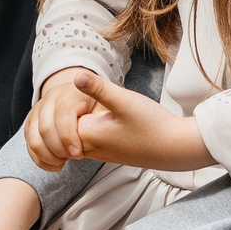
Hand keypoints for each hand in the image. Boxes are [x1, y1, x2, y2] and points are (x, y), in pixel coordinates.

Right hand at [24, 70, 96, 171]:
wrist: (85, 101)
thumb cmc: (101, 107)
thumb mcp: (112, 101)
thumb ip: (105, 100)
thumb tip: (93, 109)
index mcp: (72, 92)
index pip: (63, 115)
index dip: (69, 138)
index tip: (79, 154)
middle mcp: (51, 97)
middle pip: (45, 129)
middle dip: (59, 150)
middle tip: (75, 158)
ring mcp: (39, 109)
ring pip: (34, 138)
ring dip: (48, 156)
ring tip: (64, 162)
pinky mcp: (32, 122)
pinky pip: (30, 144)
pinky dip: (41, 159)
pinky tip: (56, 165)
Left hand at [67, 74, 208, 171]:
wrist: (175, 149)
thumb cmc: (153, 126)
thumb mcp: (125, 101)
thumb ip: (98, 88)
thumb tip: (75, 76)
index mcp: (87, 134)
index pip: (56, 120)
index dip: (61, 102)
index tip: (71, 90)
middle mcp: (89, 148)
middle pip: (58, 133)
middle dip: (59, 115)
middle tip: (67, 96)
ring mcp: (98, 154)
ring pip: (69, 139)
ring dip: (69, 125)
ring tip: (79, 106)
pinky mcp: (108, 154)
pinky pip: (82, 144)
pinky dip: (79, 133)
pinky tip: (91, 120)